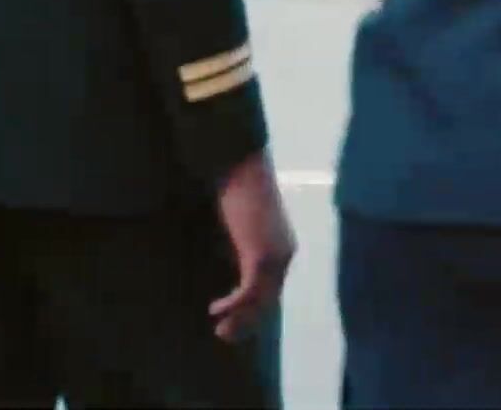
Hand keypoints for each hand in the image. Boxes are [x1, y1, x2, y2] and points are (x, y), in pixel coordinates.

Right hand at [209, 151, 295, 343]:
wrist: (243, 166)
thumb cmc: (240, 186)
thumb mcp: (245, 221)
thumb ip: (244, 240)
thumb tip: (231, 256)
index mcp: (283, 247)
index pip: (272, 288)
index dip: (254, 308)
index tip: (233, 319)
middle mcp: (285, 255)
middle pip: (269, 300)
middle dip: (248, 321)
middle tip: (226, 334)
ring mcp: (275, 257)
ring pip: (260, 302)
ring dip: (240, 320)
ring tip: (220, 331)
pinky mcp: (260, 256)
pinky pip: (248, 292)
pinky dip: (233, 304)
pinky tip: (216, 309)